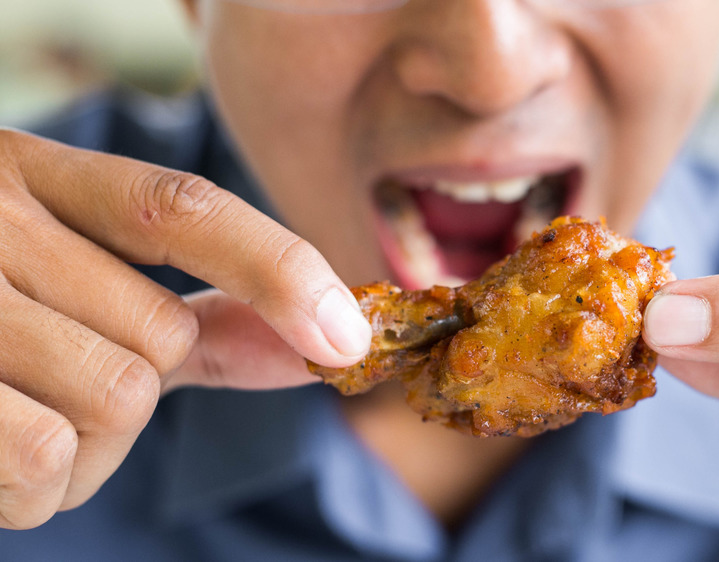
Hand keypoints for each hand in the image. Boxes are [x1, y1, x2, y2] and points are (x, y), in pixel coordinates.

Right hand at [0, 129, 370, 528]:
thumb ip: (197, 317)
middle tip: (49, 387)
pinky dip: (34, 489)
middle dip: (130, 394)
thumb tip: (327, 344)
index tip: (347, 339)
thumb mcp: (76, 288)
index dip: (279, 271)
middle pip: (156, 339)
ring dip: (84, 450)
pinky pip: (38, 460)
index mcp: (31, 175)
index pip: (181, 210)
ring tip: (13, 421)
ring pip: (110, 404)